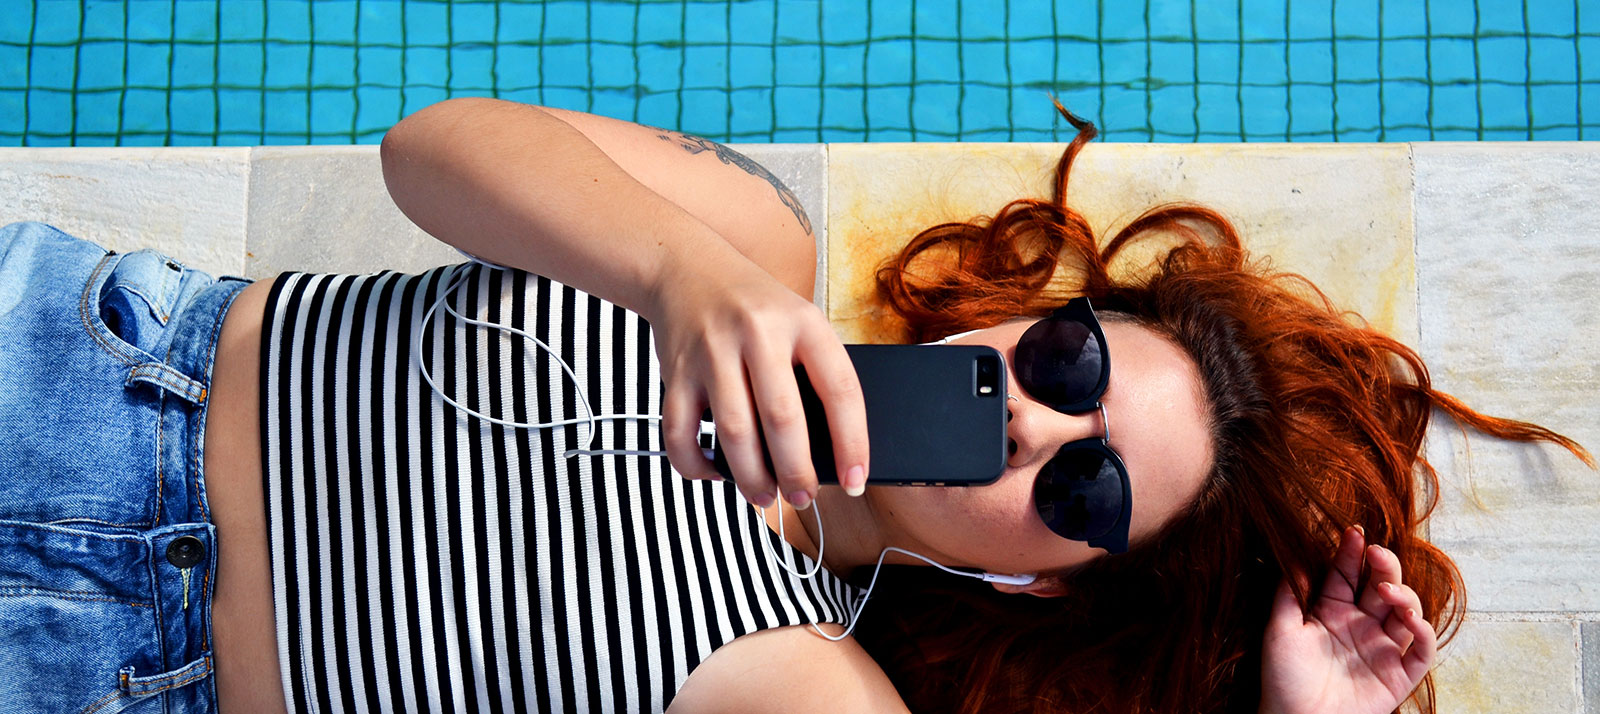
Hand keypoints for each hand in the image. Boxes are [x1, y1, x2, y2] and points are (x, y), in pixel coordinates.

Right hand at [649, 248, 869, 508]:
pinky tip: (714, 471)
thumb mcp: (798, 321)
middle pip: (783, 419)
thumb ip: (813, 373)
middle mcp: (758, 333)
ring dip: (751, 478)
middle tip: (804, 498)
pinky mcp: (675, 371)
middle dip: (797, 472)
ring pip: (734, 433)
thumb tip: (827, 454)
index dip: (853, 443)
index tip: (855, 481)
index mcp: (804, 322)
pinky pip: (680, 433)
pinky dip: (696, 464)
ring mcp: (712, 352)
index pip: (840, 390)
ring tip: (763, 496)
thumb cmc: (756, 308)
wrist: (687, 267)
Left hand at [1259, 527, 1438, 713]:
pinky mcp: (1399, 674)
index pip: (1348, 574)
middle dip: (1384, 565)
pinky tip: (1410, 618)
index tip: (1354, 533)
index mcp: (1332, 612)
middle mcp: (1360, 626)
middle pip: (1381, 585)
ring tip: (1386, 590)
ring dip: (1403, 594)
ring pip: (1407, 611)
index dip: (1353, 553)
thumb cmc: (1283, 679)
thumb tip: (1295, 555)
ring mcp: (1382, 648)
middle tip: (1376, 552)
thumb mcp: (1280, 629)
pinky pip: (1422, 649)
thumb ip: (1289, 593)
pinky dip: (1423, 631)